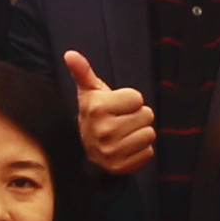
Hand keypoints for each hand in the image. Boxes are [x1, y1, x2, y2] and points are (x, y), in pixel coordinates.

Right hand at [61, 51, 155, 176]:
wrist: (87, 149)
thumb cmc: (94, 114)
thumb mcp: (89, 91)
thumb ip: (83, 71)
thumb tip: (70, 54)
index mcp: (98, 108)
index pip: (138, 98)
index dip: (130, 100)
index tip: (117, 106)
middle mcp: (104, 130)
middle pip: (147, 115)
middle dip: (137, 116)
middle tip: (121, 120)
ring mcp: (112, 151)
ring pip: (149, 134)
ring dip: (140, 133)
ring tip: (124, 133)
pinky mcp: (121, 167)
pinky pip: (149, 152)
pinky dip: (141, 150)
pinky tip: (126, 147)